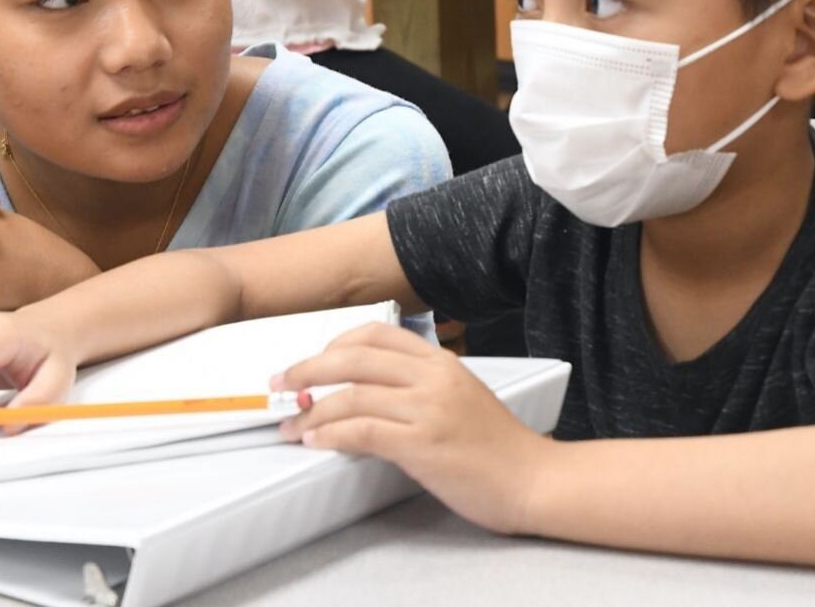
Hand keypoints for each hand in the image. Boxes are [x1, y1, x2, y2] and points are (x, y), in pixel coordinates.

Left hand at [274, 322, 553, 534]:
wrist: (535, 480)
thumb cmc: (496, 446)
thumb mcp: (458, 397)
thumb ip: (417, 387)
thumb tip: (362, 391)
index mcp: (440, 361)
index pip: (376, 334)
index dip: (333, 344)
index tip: (310, 362)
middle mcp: (432, 377)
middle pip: (352, 358)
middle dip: (307, 369)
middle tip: (279, 385)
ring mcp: (429, 409)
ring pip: (352, 395)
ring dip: (311, 411)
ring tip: (290, 427)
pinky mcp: (424, 445)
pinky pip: (364, 431)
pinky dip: (332, 434)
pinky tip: (315, 442)